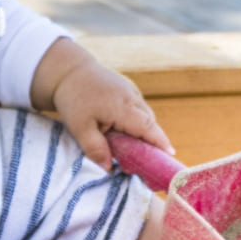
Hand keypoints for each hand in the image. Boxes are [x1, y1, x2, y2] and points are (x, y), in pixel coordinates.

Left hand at [35, 42, 169, 170]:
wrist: (70, 70)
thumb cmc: (74, 100)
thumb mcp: (79, 128)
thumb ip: (95, 149)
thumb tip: (108, 169)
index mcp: (121, 107)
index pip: (147, 127)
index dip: (160, 141)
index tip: (170, 154)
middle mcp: (131, 96)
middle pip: (149, 122)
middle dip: (152, 140)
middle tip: (147, 160)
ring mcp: (131, 90)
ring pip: (145, 114)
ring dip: (144, 130)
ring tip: (133, 146)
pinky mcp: (129, 87)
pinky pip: (139, 107)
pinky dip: (137, 120)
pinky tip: (125, 129)